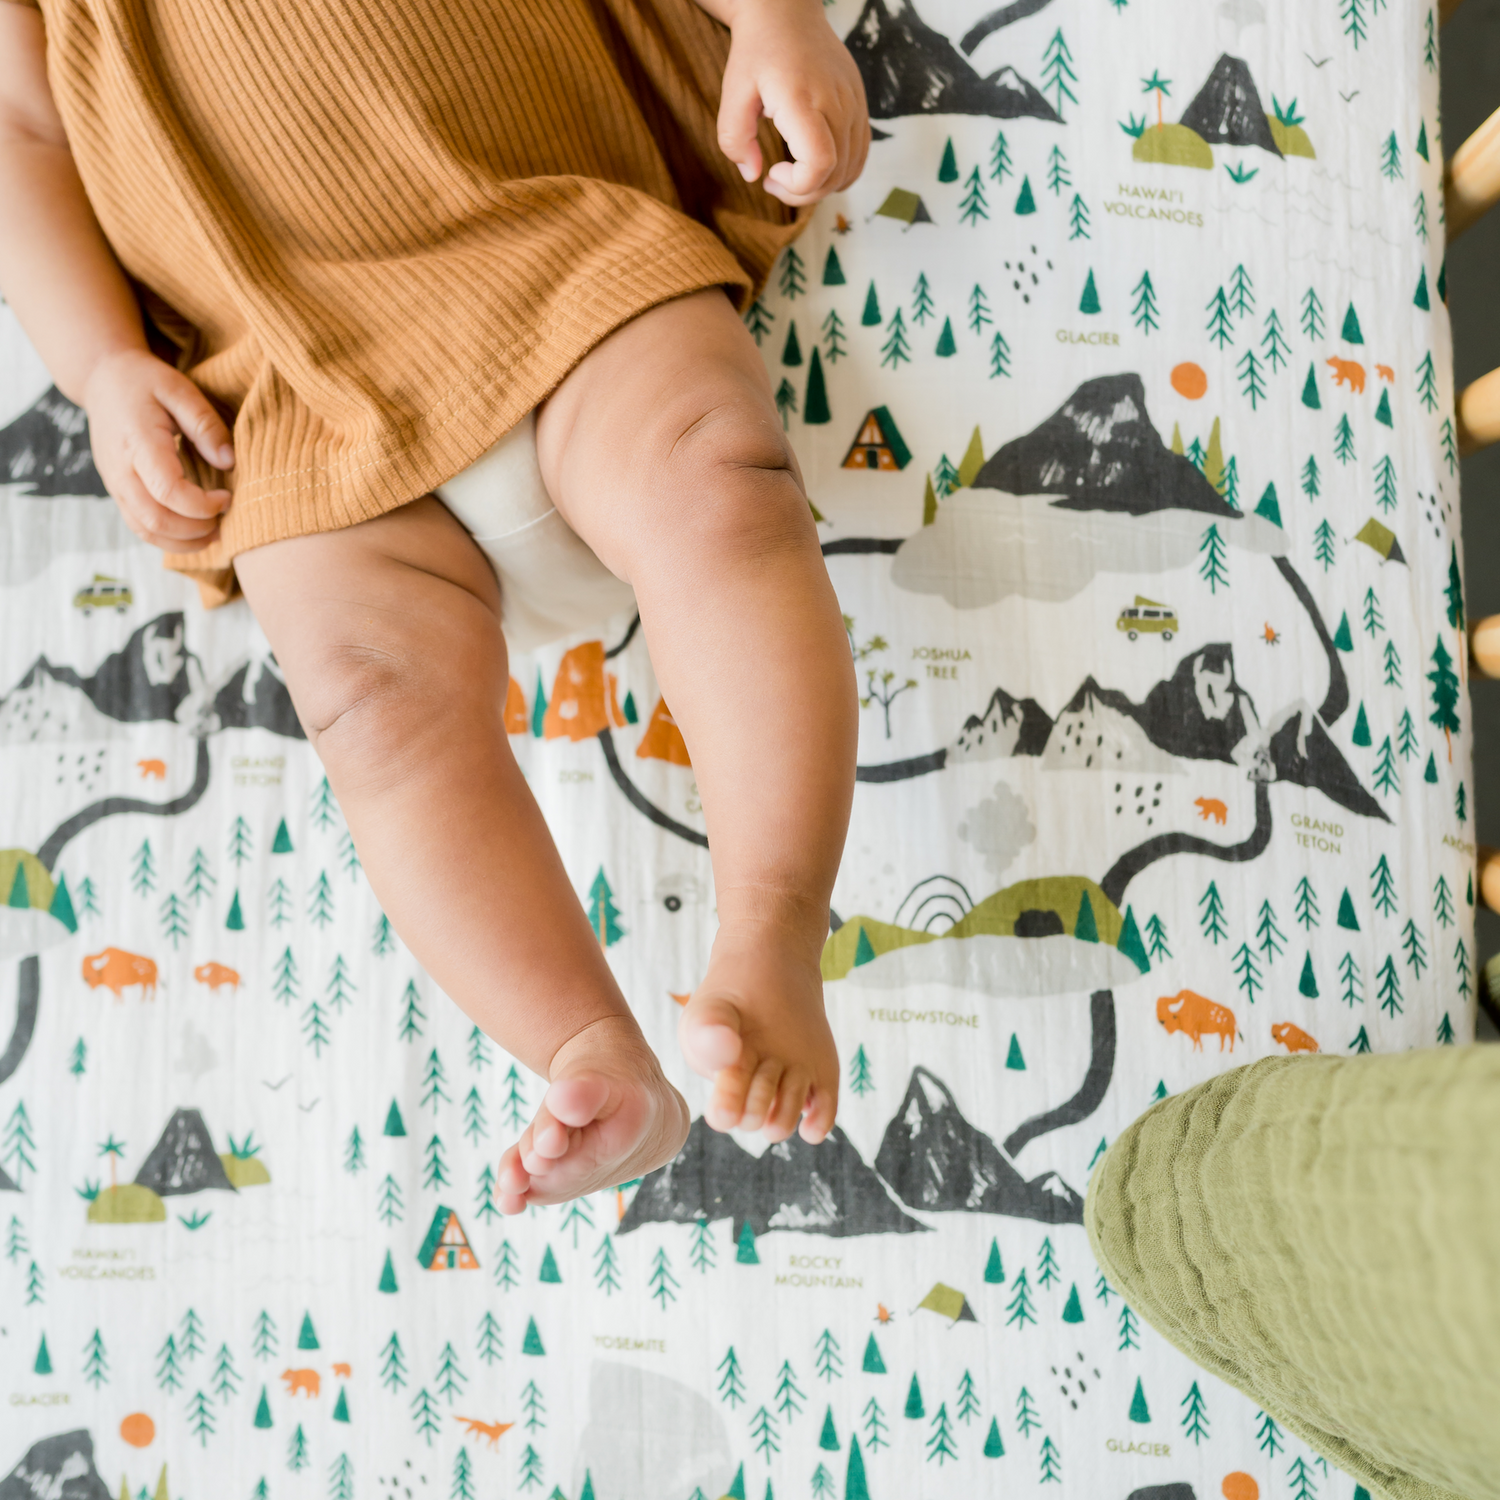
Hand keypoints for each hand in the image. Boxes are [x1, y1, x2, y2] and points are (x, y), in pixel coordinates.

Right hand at [81, 348, 234, 552]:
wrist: (103, 379)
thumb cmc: (145, 381)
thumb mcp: (180, 389)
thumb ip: (206, 424)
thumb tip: (229, 462)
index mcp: (138, 442)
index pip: (168, 491)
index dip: (202, 505)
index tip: (227, 497)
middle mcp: (120, 468)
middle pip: (155, 519)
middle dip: (196, 529)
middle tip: (225, 519)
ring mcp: (115, 482)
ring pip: (145, 529)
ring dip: (183, 542)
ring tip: (215, 534)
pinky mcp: (116, 489)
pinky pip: (139, 525)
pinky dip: (167, 539)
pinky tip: (194, 533)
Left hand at [716, 0, 869, 205]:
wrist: (787, 13)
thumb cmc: (757, 52)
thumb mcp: (732, 92)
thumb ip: (734, 139)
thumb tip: (753, 176)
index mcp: (803, 100)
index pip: (820, 164)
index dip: (797, 186)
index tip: (771, 175)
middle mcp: (837, 103)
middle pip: (835, 175)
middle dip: (803, 193)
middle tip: (774, 181)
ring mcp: (854, 104)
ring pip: (850, 170)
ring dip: (820, 186)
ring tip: (793, 175)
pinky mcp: (860, 106)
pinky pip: (860, 155)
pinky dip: (839, 173)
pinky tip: (813, 165)